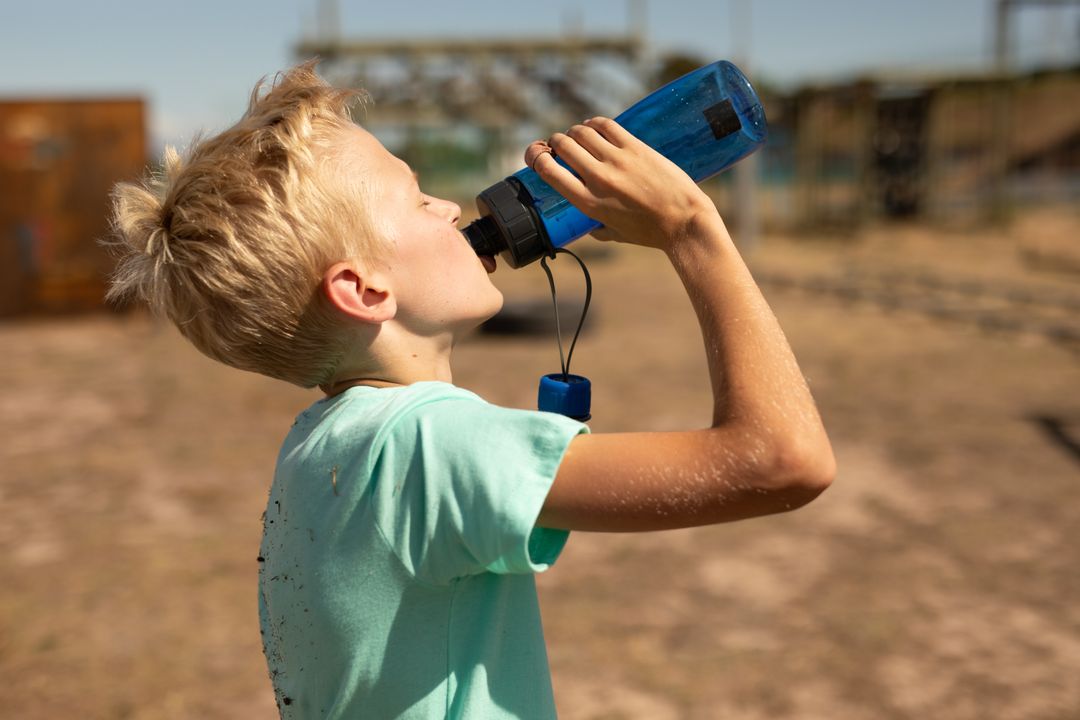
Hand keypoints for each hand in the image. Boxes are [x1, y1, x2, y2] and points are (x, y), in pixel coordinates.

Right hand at [524, 117, 720, 250]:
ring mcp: (617, 160)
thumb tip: (585, 226)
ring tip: (577, 137)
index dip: (537, 158)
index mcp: (588, 203)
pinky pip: (605, 125)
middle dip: (556, 142)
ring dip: (574, 132)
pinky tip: (594, 128)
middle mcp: (598, 179)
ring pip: (581, 131)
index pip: (549, 171)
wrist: (684, 221)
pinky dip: (594, 123)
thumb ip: (594, 228)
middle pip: (563, 145)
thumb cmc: (650, 233)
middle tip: (560, 146)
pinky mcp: (635, 147)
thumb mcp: (614, 235)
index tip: (538, 157)